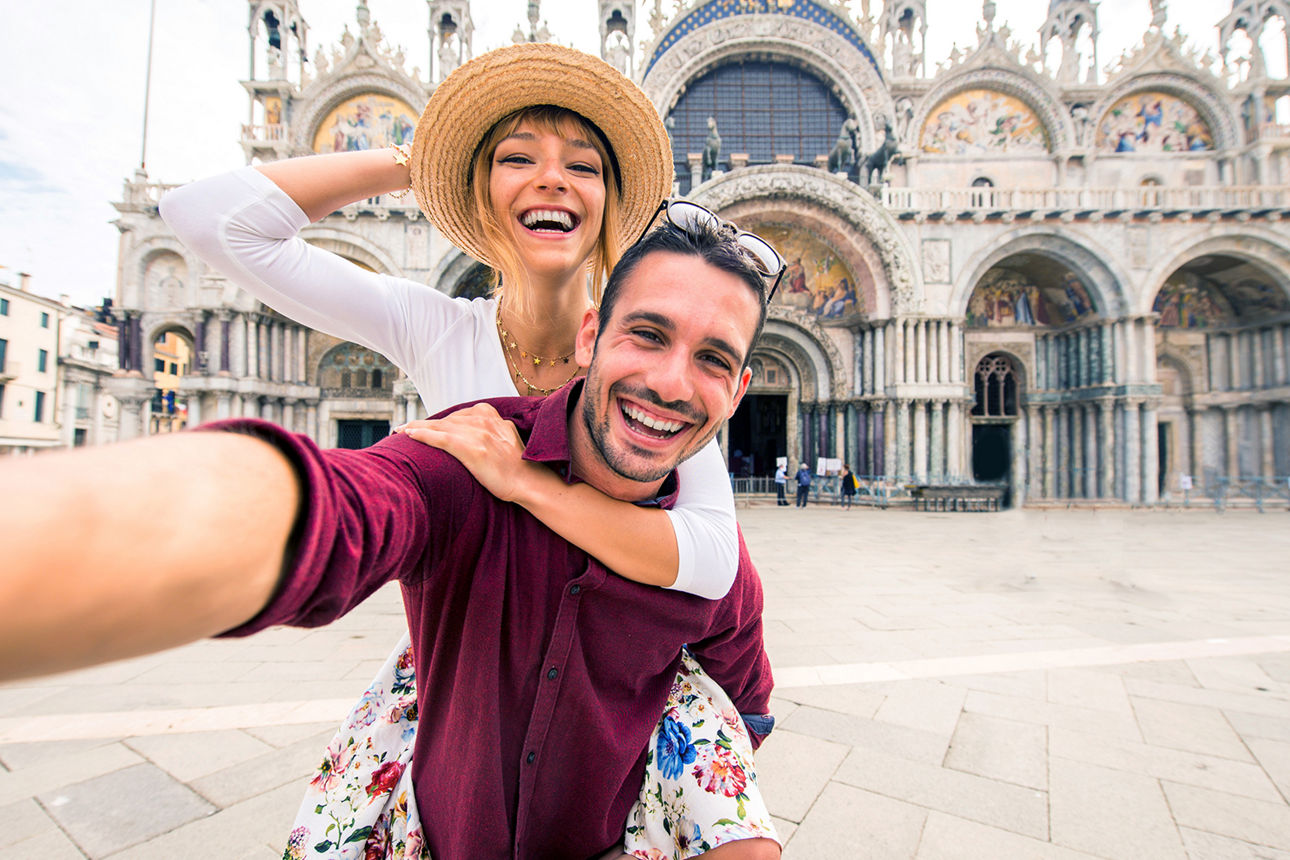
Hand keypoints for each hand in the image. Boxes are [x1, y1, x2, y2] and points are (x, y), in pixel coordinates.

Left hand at [394, 403, 537, 503]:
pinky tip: (408, 435)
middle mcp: (482, 420)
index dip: (435, 421)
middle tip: (402, 428)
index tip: (420, 425)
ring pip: (438, 427)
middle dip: (422, 424)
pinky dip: (422, 435)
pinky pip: (440, 438)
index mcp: (489, 414)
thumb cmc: (515, 466)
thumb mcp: (502, 437)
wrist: (528, 481)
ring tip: (399, 431)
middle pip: (444, 420)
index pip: (455, 416)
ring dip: (416, 428)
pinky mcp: (472, 449)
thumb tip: (467, 434)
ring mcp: (477, 433)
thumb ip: (486, 429)